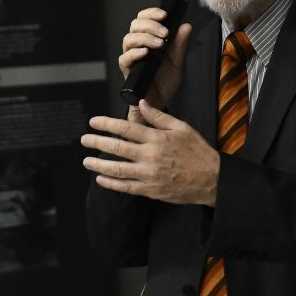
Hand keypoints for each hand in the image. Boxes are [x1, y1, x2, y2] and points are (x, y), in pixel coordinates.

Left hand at [81, 101, 220, 206]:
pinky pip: (126, 187)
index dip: (106, 124)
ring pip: (117, 169)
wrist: (211, 179)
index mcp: (157, 138)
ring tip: (86, 161)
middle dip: (97, 142)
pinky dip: (111, 183)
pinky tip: (101, 179)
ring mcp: (149, 175)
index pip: (125, 128)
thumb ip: (159, 116)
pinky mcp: (150, 190)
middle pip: (117, 147)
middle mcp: (150, 156)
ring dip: (99, 164)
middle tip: (84, 139)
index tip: (93, 122)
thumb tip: (141, 104)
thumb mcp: (182, 127)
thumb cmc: (198, 152)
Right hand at [116, 9, 193, 110]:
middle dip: (150, 25)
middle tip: (165, 33)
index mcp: (148, 39)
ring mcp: (131, 57)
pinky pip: (125, 58)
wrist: (159, 102)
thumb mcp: (177, 61)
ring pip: (129, 39)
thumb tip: (186, 26)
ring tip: (159, 44)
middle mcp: (137, 45)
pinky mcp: (127, 69)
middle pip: (135, 25)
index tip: (164, 15)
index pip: (144, 18)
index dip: (151, 13)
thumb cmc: (164, 81)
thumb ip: (179, 44)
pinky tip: (146, 53)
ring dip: (145, 38)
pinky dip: (135, 53)